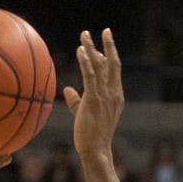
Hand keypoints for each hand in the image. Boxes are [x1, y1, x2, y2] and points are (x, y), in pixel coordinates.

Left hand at [63, 29, 123, 161]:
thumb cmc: (90, 136)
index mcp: (116, 97)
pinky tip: (80, 50)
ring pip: (101, 66)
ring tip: (84, 34)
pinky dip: (86, 61)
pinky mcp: (94, 100)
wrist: (95, 151)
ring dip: (93, 48)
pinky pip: (90, 76)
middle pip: (113, 63)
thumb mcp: (84, 114)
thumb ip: (76, 100)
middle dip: (109, 45)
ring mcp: (105, 96)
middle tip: (105, 30)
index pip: (114, 72)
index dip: (109, 57)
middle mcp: (113, 93)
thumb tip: (67, 89)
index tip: (101, 47)